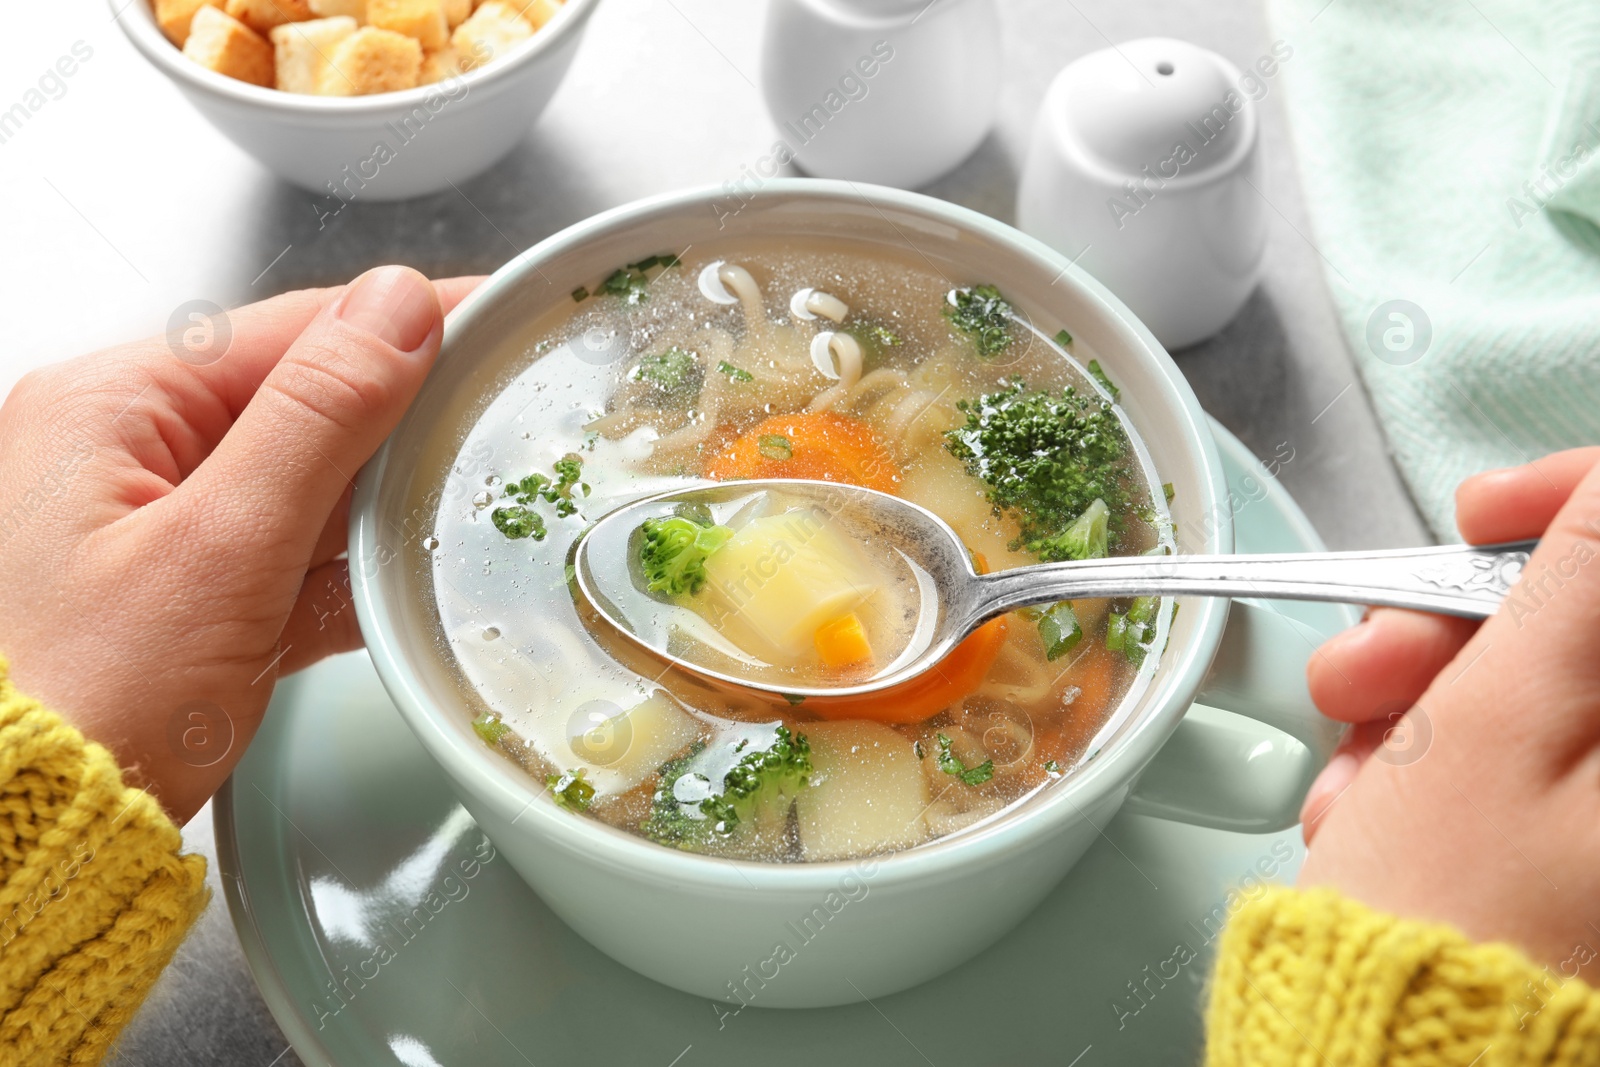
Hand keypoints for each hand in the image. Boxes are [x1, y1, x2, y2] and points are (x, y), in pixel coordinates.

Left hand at [0, 268, 481, 822]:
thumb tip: (400, 304)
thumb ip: (320, 416)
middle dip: (402, 418)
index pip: (292, 330)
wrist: (19, 847)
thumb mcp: (220, 545)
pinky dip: (348, 573)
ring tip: (474, 499)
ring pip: (305, 487)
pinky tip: (409, 581)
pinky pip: (288, 561)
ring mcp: (156, 532)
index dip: (405, 322)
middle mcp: (126, 454)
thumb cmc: (78, 700)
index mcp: (114, 407)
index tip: (497, 315)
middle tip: (506, 414)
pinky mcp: (184, 603)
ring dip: (382, 502)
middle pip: (303, 404)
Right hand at [1297, 446, 1599, 972]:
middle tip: (1362, 672)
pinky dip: (1435, 766)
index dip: (1566, 501)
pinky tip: (1375, 809)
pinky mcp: (1571, 847)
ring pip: (1531, 690)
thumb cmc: (1452, 919)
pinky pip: (1514, 759)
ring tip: (1350, 780)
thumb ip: (1572, 581)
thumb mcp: (1499, 725)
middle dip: (1450, 628)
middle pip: (1579, 625)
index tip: (1473, 515)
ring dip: (1420, 709)